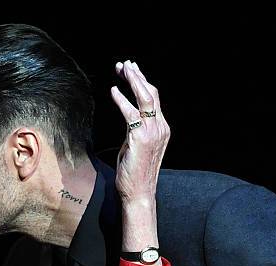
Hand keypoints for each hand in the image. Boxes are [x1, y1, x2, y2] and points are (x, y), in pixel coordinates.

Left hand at [111, 60, 169, 202]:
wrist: (139, 192)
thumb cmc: (134, 172)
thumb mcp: (136, 146)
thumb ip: (135, 130)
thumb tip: (128, 118)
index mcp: (162, 129)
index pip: (153, 99)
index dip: (142, 82)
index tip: (131, 71)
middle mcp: (161, 128)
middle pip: (151, 94)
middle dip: (138, 76)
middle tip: (125, 64)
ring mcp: (153, 132)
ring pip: (145, 98)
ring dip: (133, 81)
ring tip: (122, 69)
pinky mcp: (140, 138)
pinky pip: (130, 113)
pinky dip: (122, 99)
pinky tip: (114, 91)